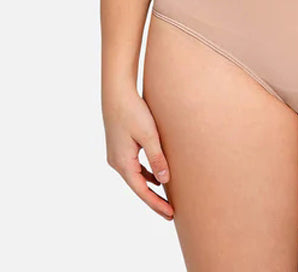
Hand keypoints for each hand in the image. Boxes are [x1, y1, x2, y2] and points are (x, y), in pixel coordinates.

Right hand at [103, 85, 173, 220]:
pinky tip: (157, 177)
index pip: (142, 191)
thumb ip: (157, 158)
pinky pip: (134, 167)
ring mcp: (116, 155)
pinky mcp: (119, 148)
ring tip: (166, 199)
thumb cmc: (133, 111)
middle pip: (138, 188)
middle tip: (171, 213)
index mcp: (123, 163)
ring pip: (135, 178)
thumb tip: (165, 180)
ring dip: (150, 188)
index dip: (156, 203)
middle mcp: (117, 162)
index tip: (170, 214)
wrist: (116, 93)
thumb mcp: (149, 135)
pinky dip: (145, 175)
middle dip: (154, 200)